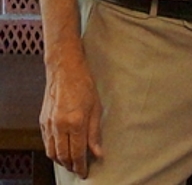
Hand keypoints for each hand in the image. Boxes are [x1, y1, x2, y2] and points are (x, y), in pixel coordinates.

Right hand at [40, 57, 102, 177]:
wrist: (65, 70)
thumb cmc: (84, 85)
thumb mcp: (96, 108)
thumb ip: (95, 132)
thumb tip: (98, 152)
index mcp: (75, 122)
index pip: (77, 153)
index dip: (81, 166)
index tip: (85, 172)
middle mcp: (59, 126)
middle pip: (63, 156)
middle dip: (71, 166)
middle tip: (79, 169)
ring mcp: (49, 124)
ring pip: (52, 152)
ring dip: (61, 160)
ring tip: (71, 162)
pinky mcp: (43, 121)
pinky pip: (47, 142)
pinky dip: (53, 150)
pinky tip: (61, 149)